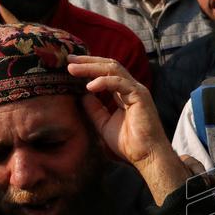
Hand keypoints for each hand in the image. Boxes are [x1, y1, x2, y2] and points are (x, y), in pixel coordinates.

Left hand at [68, 55, 187, 203]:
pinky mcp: (140, 96)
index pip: (106, 73)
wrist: (145, 155)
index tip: (71, 65)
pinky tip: (89, 86)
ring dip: (91, 67)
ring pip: (113, 69)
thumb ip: (94, 109)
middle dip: (88, 61)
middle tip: (69, 59)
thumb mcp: (104, 123)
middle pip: (109, 66)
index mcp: (125, 93)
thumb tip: (82, 95)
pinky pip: (119, 82)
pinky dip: (103, 82)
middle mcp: (131, 88)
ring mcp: (137, 90)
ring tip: (73, 68)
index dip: (89, 67)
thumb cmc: (128, 142)